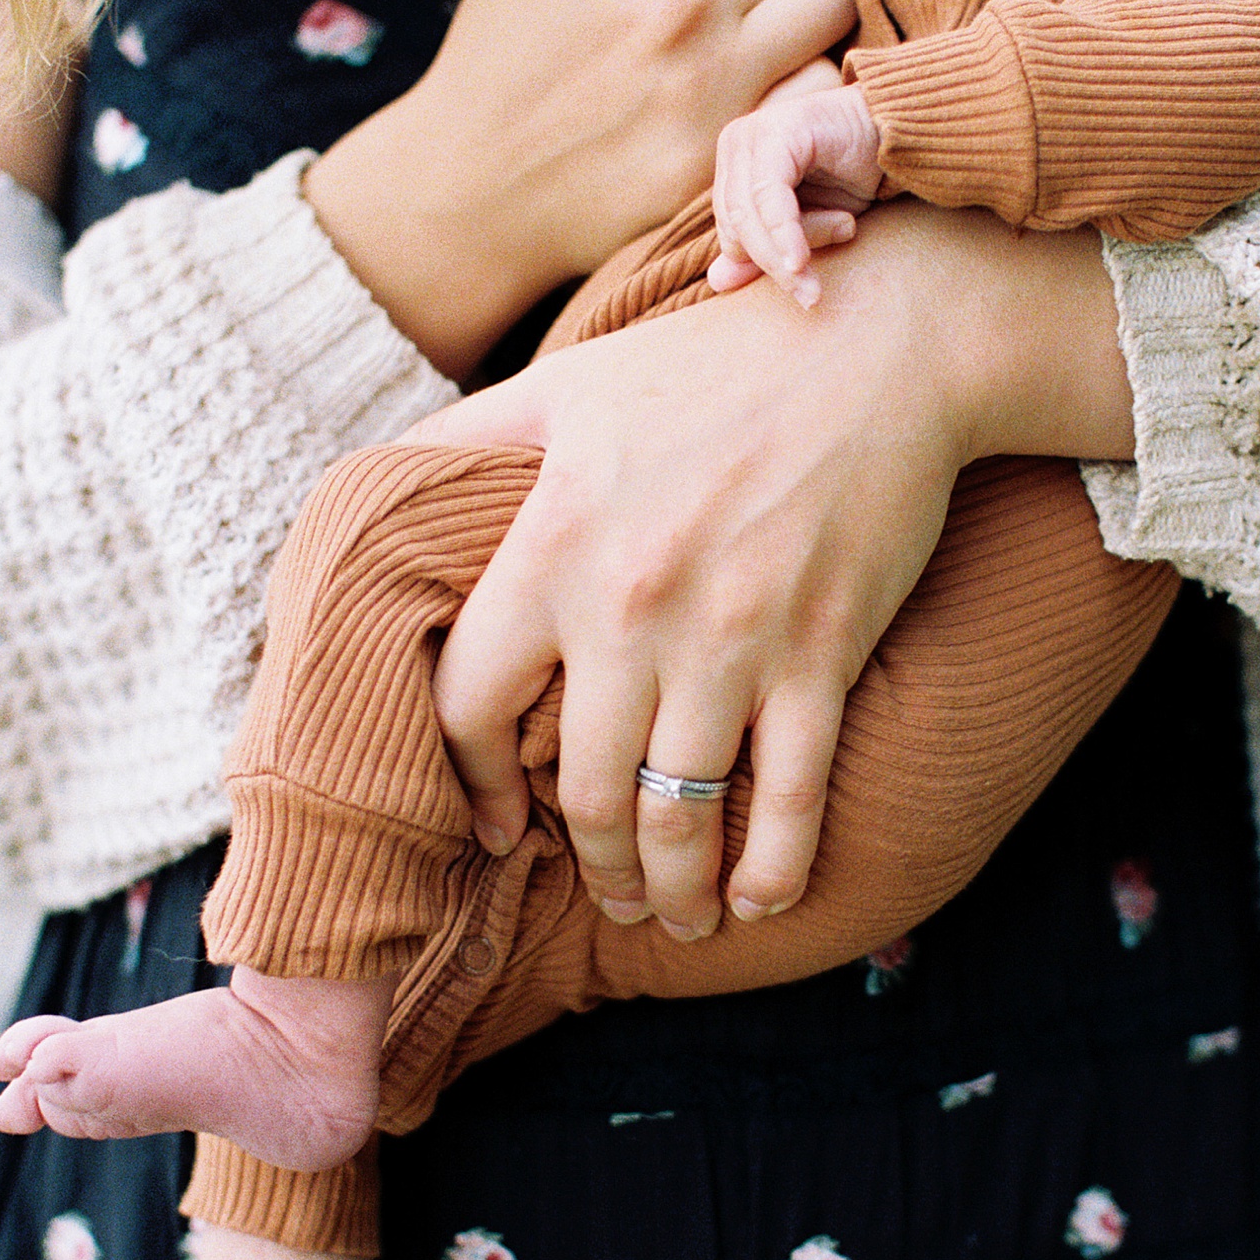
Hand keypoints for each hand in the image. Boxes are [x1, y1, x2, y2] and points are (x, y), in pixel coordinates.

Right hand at [303, 0, 856, 378]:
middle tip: (702, 10)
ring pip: (823, 12)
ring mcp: (707, 84)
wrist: (471, 182)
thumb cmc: (510, 31)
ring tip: (732, 50)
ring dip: (792, 26)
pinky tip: (747, 101)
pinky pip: (816, 93)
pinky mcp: (722, 159)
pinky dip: (797, 92)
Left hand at [406, 203, 1131, 935]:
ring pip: (681, 816)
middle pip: (586, 793)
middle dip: (592, 866)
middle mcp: (631, 610)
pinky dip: (773, 873)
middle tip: (606, 890)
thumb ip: (467, 442)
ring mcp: (734, 641)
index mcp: (552, 548)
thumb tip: (383, 488)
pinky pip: (791, 800)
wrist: (876, 344)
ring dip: (672, 890)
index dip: (474, 786)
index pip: (472, 708)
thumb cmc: (710, 366)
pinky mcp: (823, 655)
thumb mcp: (565, 382)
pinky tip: (760, 902)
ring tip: (677, 915)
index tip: (494, 827)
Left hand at [707, 82, 882, 306]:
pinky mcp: (776, 133)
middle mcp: (736, 145)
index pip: (731, 231)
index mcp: (734, 166)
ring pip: (751, 216)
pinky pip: (770, 198)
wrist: (897, 135)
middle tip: (808, 295)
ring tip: (818, 276)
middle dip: (772, 266)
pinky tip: (799, 263)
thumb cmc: (852, 178)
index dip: (762, 264)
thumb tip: (716, 283)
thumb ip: (764, 252)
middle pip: (736, 225)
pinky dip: (786, 235)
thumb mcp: (806, 226)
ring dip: (786, 254)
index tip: (800, 287)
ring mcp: (752, 135)